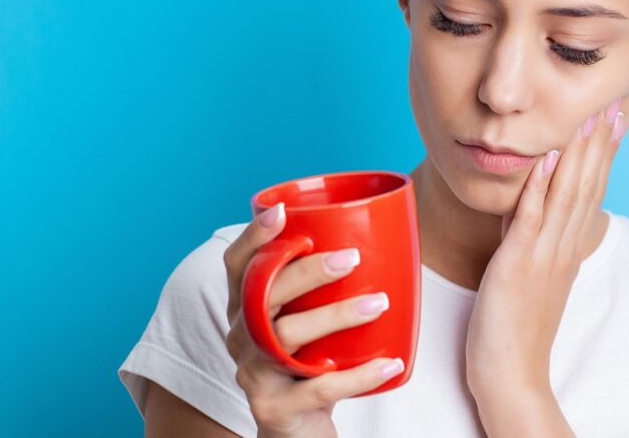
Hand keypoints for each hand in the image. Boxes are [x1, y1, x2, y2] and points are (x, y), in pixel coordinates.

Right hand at [222, 203, 404, 437]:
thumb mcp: (313, 321)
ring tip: (379, 303)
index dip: (253, 237)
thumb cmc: (313, 361)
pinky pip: (317, 389)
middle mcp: (241, 336)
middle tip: (351, 258)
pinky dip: (359, 376)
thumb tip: (388, 236)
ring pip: (287, 337)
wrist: (298, 429)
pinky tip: (391, 363)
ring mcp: (253, 373)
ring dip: (336, 316)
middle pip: (262, 296)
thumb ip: (329, 285)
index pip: (237, 265)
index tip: (280, 211)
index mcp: (246, 308)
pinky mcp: (273, 408)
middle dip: (305, 272)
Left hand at [465, 96, 627, 396]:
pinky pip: (532, 220)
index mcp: (567, 251)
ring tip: (587, 119)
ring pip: (566, 197)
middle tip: (609, 107)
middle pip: (586, 188)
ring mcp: (543, 256)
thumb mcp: (537, 280)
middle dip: (597, 145)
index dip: (602, 157)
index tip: (612, 122)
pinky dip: (541, 188)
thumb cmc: (518, 331)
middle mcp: (562, 249)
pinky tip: (547, 159)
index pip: (591, 195)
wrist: (513, 375)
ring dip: (577, 155)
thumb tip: (545, 221)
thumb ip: (543, 247)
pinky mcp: (518, 266)